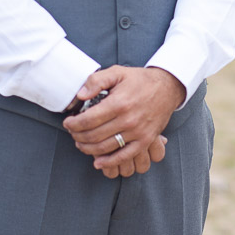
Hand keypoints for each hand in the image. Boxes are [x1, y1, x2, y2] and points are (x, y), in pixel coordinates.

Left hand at [63, 66, 184, 178]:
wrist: (167, 88)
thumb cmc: (140, 80)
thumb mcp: (117, 72)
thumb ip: (96, 81)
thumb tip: (80, 95)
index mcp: (119, 103)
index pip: (88, 120)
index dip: (73, 124)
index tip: (67, 122)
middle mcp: (128, 120)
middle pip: (94, 135)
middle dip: (77, 136)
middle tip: (72, 132)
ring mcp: (137, 132)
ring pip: (105, 147)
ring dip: (88, 148)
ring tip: (80, 143)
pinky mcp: (145, 140)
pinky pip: (124, 156)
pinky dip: (109, 162)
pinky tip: (97, 162)